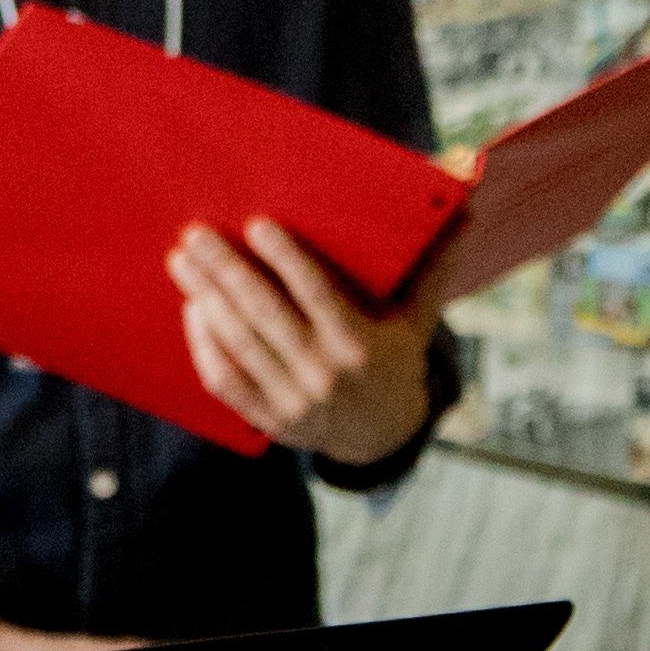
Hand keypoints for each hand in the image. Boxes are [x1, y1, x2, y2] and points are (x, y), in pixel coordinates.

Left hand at [166, 219, 433, 464]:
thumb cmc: (394, 360)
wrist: (381, 437)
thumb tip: (466, 213)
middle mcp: (323, 374)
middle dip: (226, 271)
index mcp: (359, 345)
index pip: (316, 293)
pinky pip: (225, 381)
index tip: (257, 224)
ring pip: (239, 343)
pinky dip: (204, 346)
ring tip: (183, 262)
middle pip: (265, 314)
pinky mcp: (268, 419)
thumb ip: (434, 268)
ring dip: (205, 299)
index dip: (285, 258)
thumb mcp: (417, 319)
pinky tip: (193, 310)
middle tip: (197, 234)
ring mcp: (292, 401)